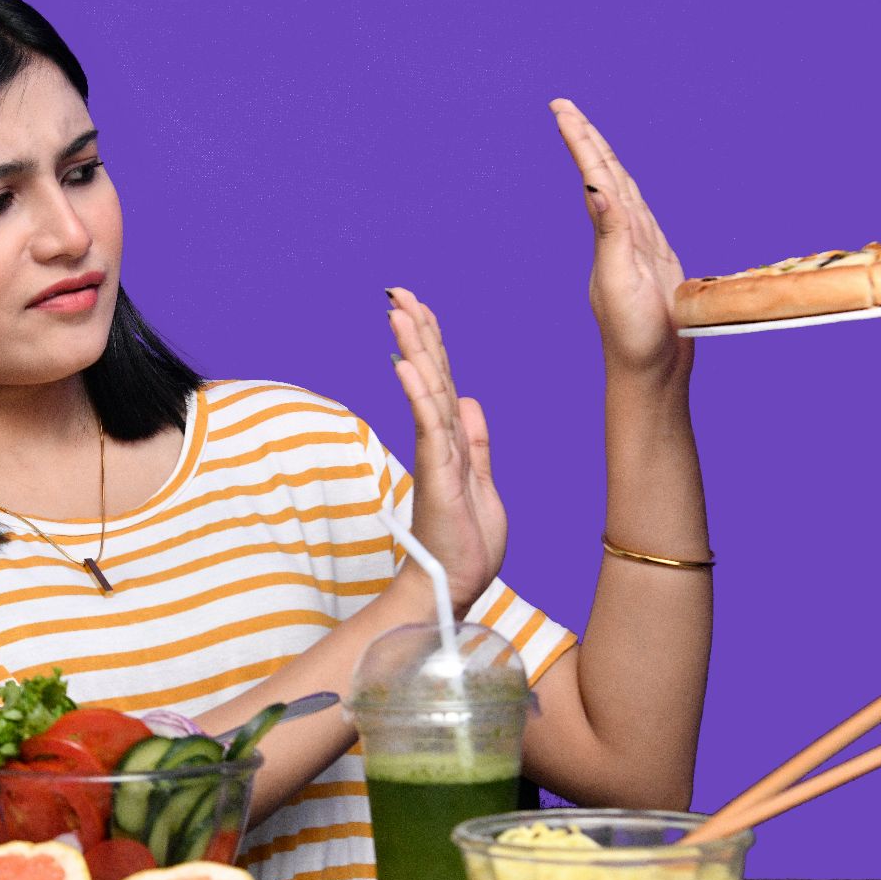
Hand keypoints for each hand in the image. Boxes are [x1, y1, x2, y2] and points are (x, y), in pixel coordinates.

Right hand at [387, 287, 506, 614]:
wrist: (454, 586)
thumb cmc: (465, 544)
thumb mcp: (482, 483)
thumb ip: (476, 442)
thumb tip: (471, 401)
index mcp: (452, 441)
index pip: (442, 380)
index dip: (432, 341)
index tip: (417, 306)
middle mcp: (439, 442)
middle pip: (428, 376)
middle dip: (415, 332)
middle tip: (398, 293)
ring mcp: (435, 457)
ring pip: (425, 392)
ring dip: (413, 350)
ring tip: (398, 312)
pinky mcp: (436, 475)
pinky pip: (429, 427)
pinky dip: (419, 395)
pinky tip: (407, 366)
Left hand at [549, 99, 690, 382]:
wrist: (652, 372)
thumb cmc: (635, 335)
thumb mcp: (620, 280)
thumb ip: (610, 234)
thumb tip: (592, 186)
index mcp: (609, 235)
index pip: (593, 175)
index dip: (580, 140)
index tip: (560, 108)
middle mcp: (620, 237)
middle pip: (604, 176)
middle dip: (586, 139)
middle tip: (563, 107)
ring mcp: (638, 248)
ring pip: (621, 192)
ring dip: (604, 161)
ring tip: (588, 134)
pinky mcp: (657, 260)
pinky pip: (640, 215)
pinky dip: (629, 193)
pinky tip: (621, 187)